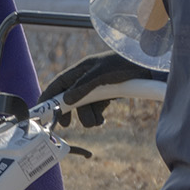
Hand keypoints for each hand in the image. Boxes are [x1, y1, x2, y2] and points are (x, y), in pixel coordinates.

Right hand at [38, 50, 160, 127]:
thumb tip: (66, 102)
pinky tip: (102, 120)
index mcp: (80, 70)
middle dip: (68, 112)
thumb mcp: (102, 75)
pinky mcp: (107, 97)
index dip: (47, 96)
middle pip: (68, 99)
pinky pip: (95, 111)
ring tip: (97, 122)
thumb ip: (83, 87)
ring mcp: (96, 89)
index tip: (39, 109)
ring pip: (83, 108)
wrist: (150, 67)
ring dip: (87, 117)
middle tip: (66, 125)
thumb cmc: (125, 64)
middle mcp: (85, 79)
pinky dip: (97, 117)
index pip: (58, 84)